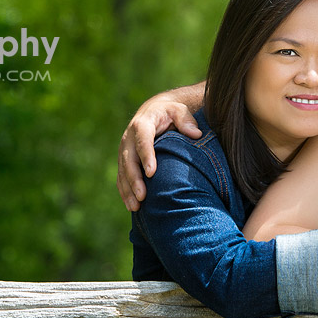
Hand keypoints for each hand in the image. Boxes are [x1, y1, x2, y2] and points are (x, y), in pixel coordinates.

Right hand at [117, 95, 201, 210]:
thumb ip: (186, 120)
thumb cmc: (169, 113)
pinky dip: (124, 191)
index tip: (151, 173)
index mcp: (143, 124)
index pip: (143, 141)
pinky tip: (131, 206)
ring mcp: (124, 150)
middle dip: (134, 179)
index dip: (146, 156)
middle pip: (129, 160)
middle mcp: (129, 138)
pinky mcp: (123, 160)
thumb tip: (196, 134)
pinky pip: (121, 177)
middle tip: (142, 196)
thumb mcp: (179, 110)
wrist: (152, 112)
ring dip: (128, 190)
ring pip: (123, 172)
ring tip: (136, 207)